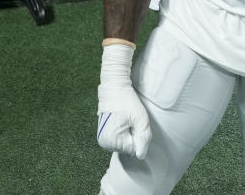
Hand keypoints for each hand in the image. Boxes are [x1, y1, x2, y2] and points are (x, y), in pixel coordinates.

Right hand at [96, 44, 149, 158]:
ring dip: (128, 134)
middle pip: (128, 148)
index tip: (133, 122)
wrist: (114, 87)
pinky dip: (123, 132)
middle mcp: (104, 143)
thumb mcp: (141, 119)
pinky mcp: (103, 135)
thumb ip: (143, 139)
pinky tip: (120, 121)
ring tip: (125, 119)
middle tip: (129, 120)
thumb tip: (140, 156)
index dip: (137, 136)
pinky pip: (119, 140)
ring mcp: (102, 139)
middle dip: (132, 135)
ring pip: (124, 145)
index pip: (133, 149)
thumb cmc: (128, 102)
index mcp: (112, 140)